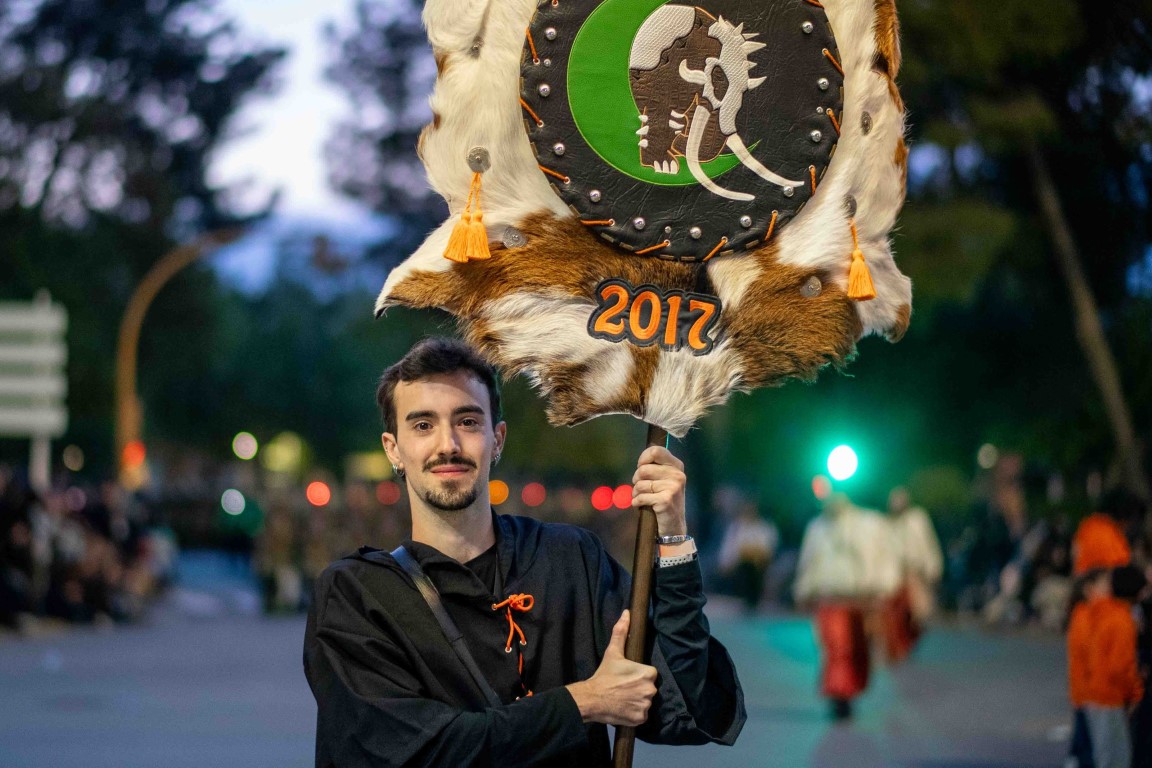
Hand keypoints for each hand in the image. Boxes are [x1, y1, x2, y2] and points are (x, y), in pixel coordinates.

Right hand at [565, 611, 657, 725]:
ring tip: (623, 698)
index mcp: (648, 673)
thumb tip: (627, 613)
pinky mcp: (640, 719)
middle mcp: (651, 690)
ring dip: (637, 700)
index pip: (650, 674)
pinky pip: (641, 715)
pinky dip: (634, 713)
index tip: (627, 677)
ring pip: (645, 702)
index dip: (638, 675)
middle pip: (649, 688)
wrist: (592, 698)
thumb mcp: (613, 652)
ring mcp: (646, 705)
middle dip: (639, 688)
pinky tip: (624, 707)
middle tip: (623, 687)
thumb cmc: (604, 674)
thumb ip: (621, 632)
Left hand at [632, 446, 686, 536]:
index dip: (643, 459)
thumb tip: (641, 462)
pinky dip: (636, 501)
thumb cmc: (666, 499)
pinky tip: (640, 504)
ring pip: (640, 484)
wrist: (674, 525)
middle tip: (639, 487)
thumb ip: (656, 468)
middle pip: (643, 469)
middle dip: (636, 479)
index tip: (641, 467)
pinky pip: (641, 497)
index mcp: (677, 465)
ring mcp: (673, 487)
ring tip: (641, 497)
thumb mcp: (665, 480)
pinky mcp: (665, 500)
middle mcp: (677, 474)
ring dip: (636, 492)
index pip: (656, 451)